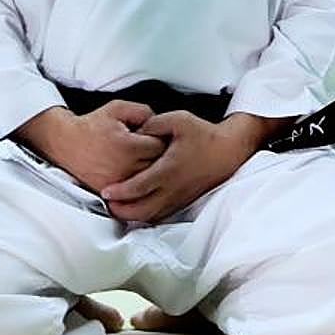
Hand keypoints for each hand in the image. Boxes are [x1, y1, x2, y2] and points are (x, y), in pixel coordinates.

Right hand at [16, 101, 165, 192]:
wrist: (66, 142)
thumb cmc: (91, 126)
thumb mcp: (117, 108)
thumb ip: (142, 111)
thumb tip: (159, 121)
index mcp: (129, 146)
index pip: (160, 146)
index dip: (159, 139)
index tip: (153, 136)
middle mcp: (125, 168)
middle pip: (158, 166)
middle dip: (157, 156)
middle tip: (148, 148)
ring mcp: (118, 183)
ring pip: (147, 181)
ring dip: (148, 171)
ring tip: (139, 159)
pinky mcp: (110, 192)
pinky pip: (132, 191)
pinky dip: (135, 183)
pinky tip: (130, 170)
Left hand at [100, 111, 266, 223]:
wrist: (228, 151)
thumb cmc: (204, 135)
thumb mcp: (177, 119)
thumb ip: (153, 124)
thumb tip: (135, 131)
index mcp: (169, 169)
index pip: (139, 187)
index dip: (120, 192)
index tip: (106, 192)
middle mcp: (174, 187)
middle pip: (143, 210)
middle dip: (122, 211)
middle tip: (108, 205)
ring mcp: (180, 197)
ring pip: (153, 215)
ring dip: (134, 215)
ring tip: (118, 209)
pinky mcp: (184, 200)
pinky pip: (163, 214)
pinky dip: (147, 215)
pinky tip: (138, 209)